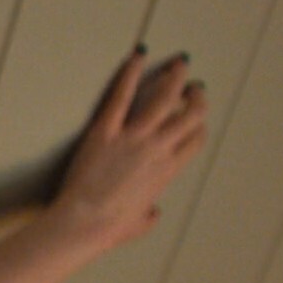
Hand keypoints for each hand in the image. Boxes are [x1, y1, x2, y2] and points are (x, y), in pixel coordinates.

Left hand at [50, 48, 207, 249]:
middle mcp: (157, 149)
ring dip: (174, 77)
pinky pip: (120, 95)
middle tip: (194, 84)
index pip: (196, 139)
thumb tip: (154, 213)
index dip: (199, 124)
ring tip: (179, 62)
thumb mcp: (139, 224)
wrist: (83, 223)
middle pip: (190, 114)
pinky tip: (137, 54)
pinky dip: (130, 72)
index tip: (196, 117)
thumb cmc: (108, 229)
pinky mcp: (104, 131)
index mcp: (168, 170)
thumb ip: (151, 215)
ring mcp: (132, 138)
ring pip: (163, 98)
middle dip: (196, 96)